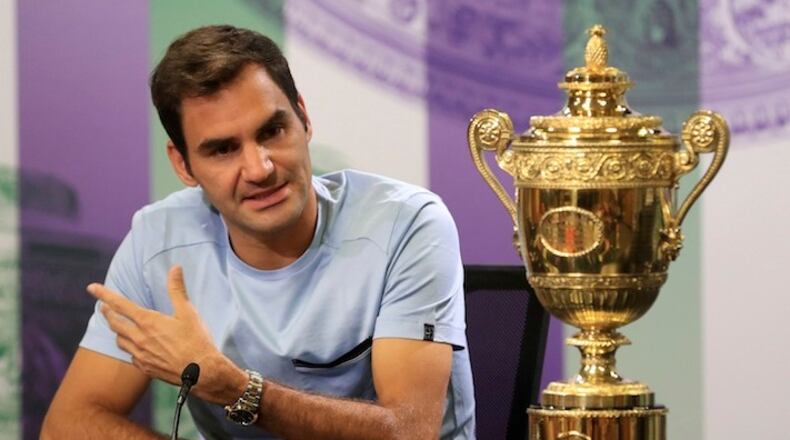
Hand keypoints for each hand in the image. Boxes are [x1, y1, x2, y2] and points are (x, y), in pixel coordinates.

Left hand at [87, 266, 245, 403]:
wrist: (203, 372)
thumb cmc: (197, 340)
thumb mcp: (188, 312)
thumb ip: (177, 289)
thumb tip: (174, 268)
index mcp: (148, 322)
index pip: (120, 304)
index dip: (104, 294)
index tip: (91, 287)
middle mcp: (140, 338)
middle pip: (115, 323)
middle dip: (107, 313)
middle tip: (104, 307)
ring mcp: (141, 355)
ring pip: (120, 341)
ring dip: (117, 331)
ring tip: (120, 327)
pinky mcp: (146, 368)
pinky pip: (131, 356)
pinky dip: (130, 348)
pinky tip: (137, 347)